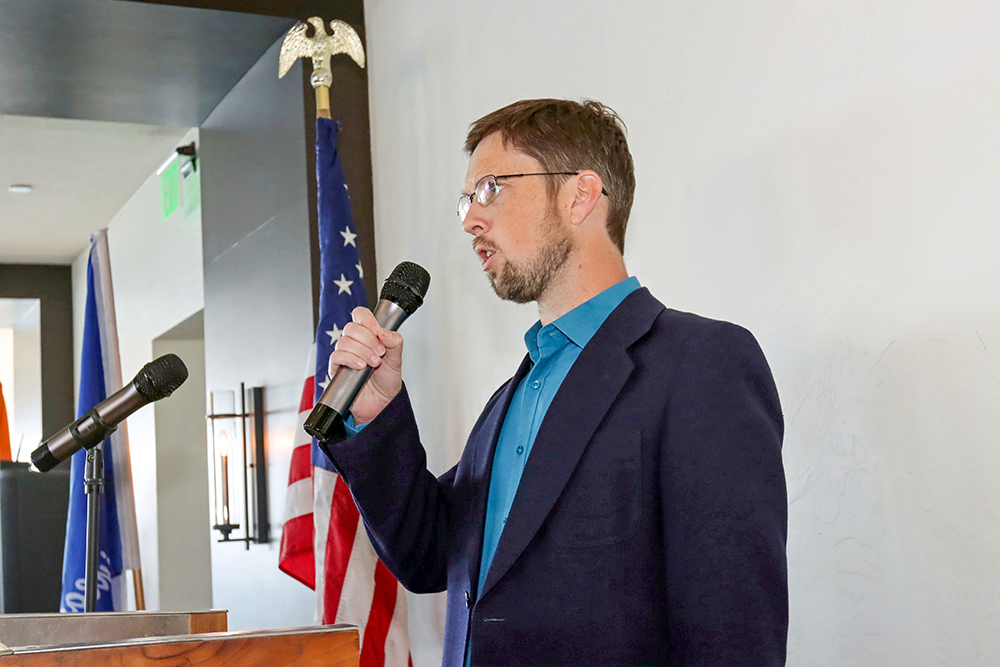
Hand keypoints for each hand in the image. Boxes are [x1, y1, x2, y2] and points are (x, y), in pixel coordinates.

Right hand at [327, 306, 403, 424]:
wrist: (382, 404)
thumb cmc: (386, 381)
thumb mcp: (397, 359)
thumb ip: (394, 341)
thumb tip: (382, 331)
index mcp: (368, 336)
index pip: (360, 315)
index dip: (366, 319)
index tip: (376, 329)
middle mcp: (354, 343)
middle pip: (351, 328)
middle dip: (368, 339)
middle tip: (380, 353)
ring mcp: (344, 355)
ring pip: (344, 342)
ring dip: (362, 351)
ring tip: (373, 363)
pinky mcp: (337, 369)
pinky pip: (336, 356)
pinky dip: (350, 359)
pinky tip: (361, 366)